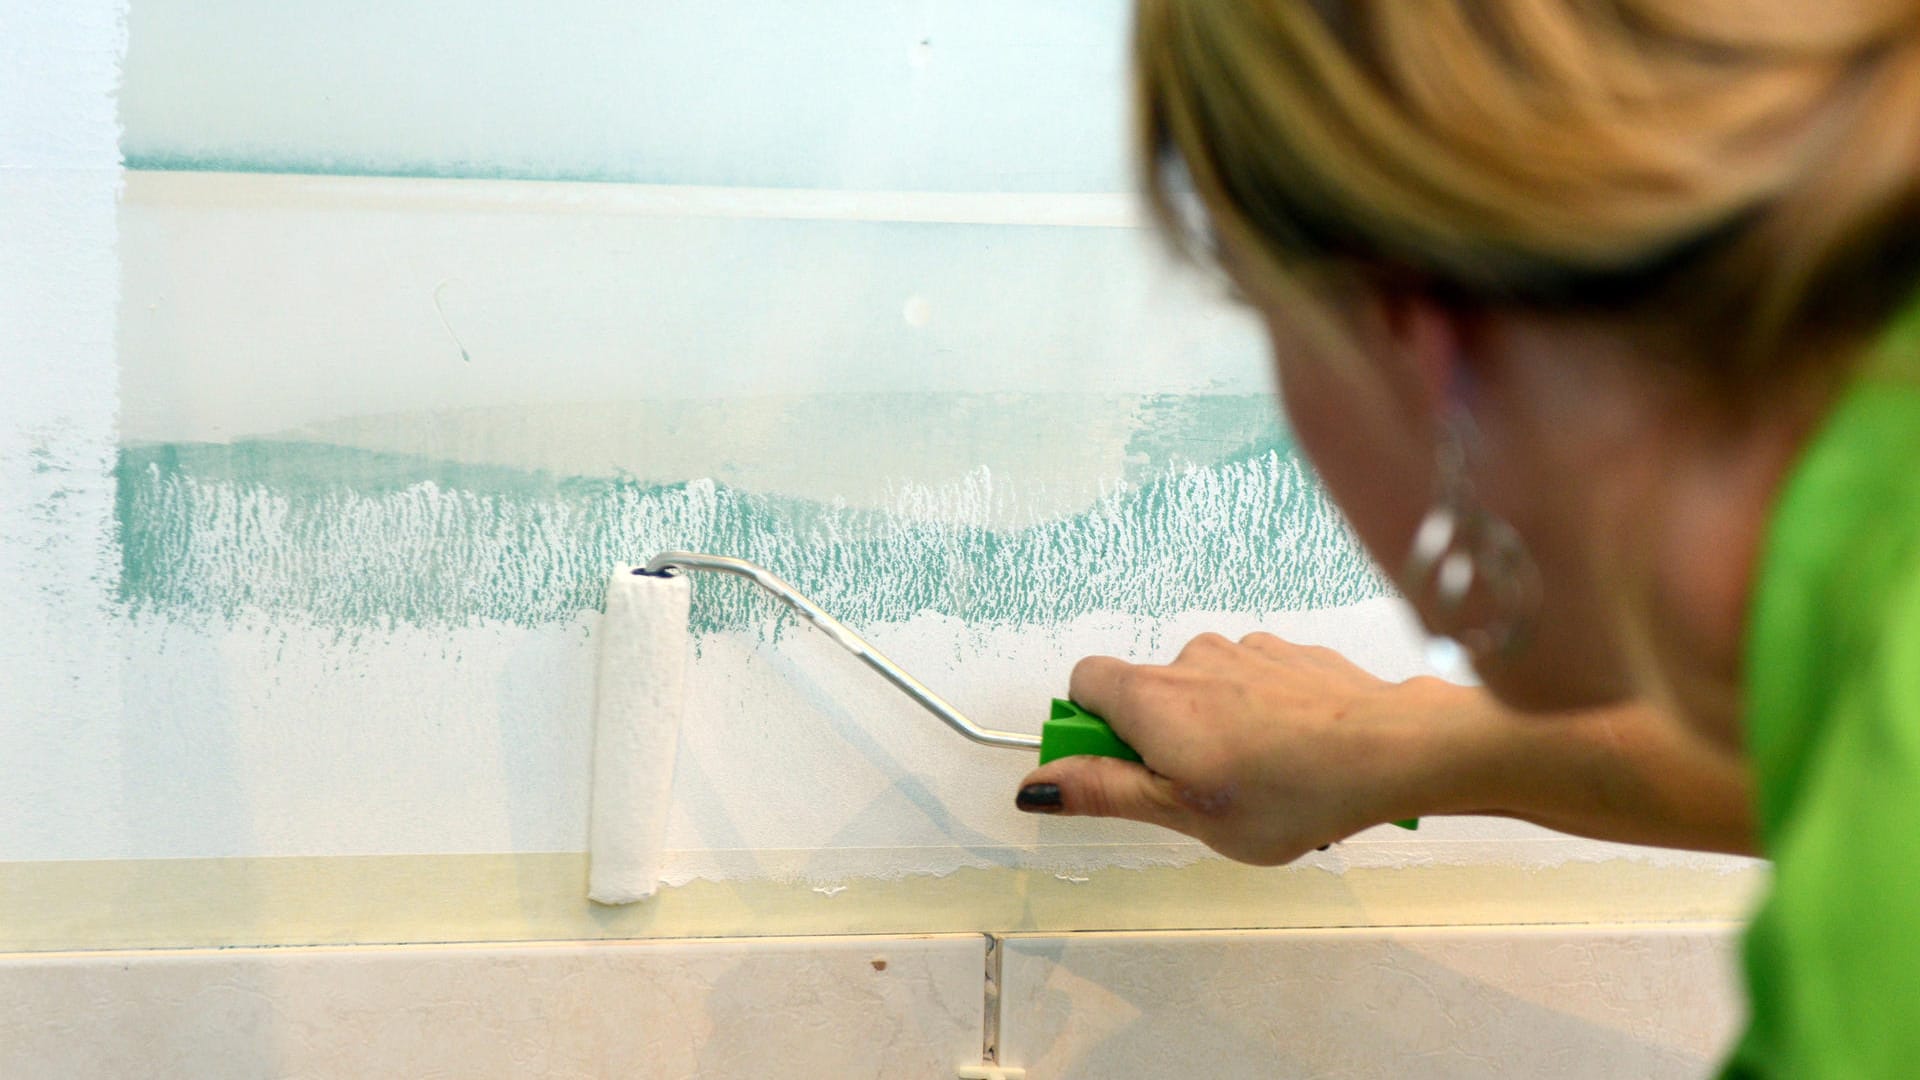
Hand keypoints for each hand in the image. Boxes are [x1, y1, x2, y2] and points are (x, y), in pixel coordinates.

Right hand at [1015, 632, 1444, 864]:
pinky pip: (1256, 682)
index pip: (1083, 683)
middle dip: (1160, 739)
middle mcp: (1191, 658)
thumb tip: (1033, 787)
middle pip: (1147, 692)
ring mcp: (1247, 650)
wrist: (1391, 751)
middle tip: (1201, 795)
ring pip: (1206, 689)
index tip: (1118, 772)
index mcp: (1152, 697)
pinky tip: (1297, 753)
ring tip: (1262, 781)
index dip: (1089, 728)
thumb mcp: (1183, 814)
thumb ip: (1105, 792)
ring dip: (1216, 727)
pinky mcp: (1293, 653)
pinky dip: (1262, 713)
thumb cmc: (1288, 792)